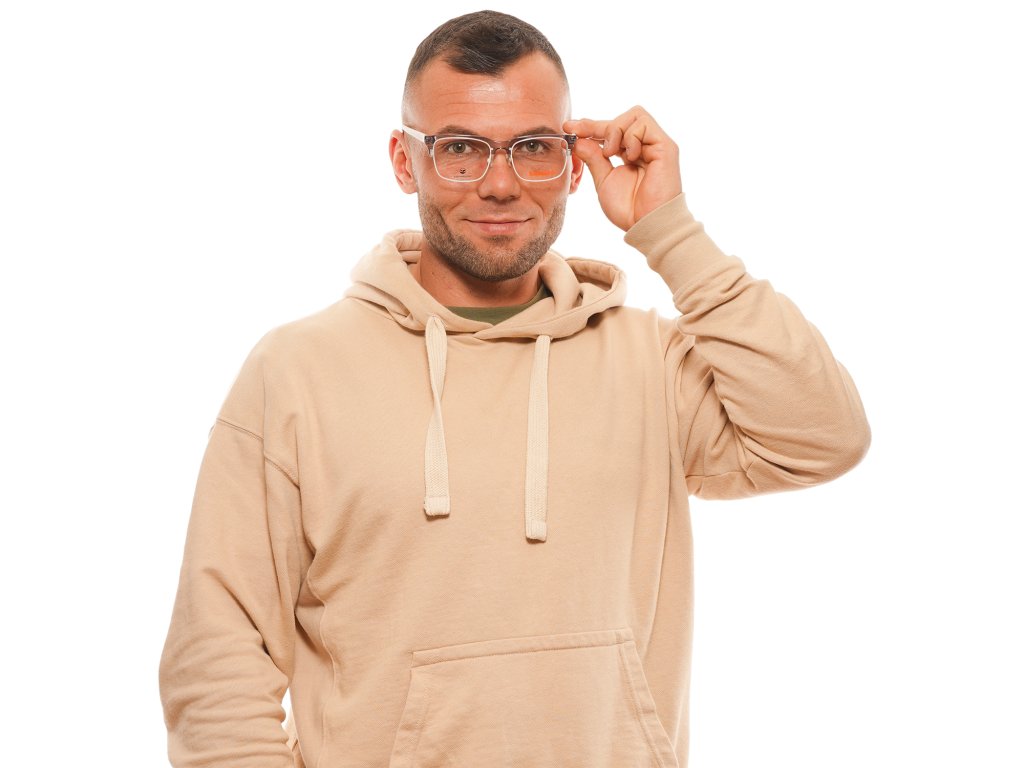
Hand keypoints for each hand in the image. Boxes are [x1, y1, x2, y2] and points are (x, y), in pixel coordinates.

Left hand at [564, 106, 682, 230]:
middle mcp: (645, 146)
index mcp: (631, 153)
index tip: (568, 127)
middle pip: (622, 117)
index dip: (589, 126)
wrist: (645, 224)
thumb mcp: (604, 180)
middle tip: (581, 135)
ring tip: (612, 154)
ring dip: (616, 131)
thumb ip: (593, 158)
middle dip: (597, 125)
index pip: (611, 130)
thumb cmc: (628, 208)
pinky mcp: (666, 147)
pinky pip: (644, 124)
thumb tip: (578, 139)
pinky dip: (630, 137)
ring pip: (634, 115)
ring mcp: (656, 144)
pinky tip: (629, 157)